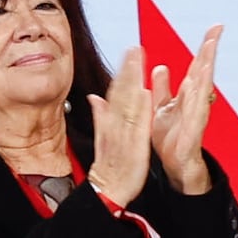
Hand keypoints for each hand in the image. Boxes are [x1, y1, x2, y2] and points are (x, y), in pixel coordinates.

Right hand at [86, 60, 160, 208]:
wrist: (108, 188)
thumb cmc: (109, 164)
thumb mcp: (102, 136)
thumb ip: (100, 115)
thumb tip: (94, 97)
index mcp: (111, 121)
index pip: (118, 91)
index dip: (123, 71)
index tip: (129, 52)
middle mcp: (116, 124)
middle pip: (122, 92)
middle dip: (128, 69)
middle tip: (134, 49)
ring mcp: (124, 133)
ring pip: (128, 102)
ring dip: (133, 81)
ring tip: (138, 63)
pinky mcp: (134, 145)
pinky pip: (136, 124)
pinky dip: (139, 108)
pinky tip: (144, 93)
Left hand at [151, 25, 225, 189]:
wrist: (173, 169)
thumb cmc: (170, 140)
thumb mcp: (161, 109)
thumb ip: (162, 89)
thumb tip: (161, 67)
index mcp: (186, 96)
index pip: (197, 66)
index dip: (205, 47)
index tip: (215, 28)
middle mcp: (194, 104)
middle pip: (204, 74)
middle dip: (209, 53)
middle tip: (216, 33)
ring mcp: (195, 119)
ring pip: (203, 92)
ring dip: (206, 73)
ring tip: (209, 55)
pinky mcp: (192, 136)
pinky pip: (196, 117)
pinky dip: (199, 103)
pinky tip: (202, 89)